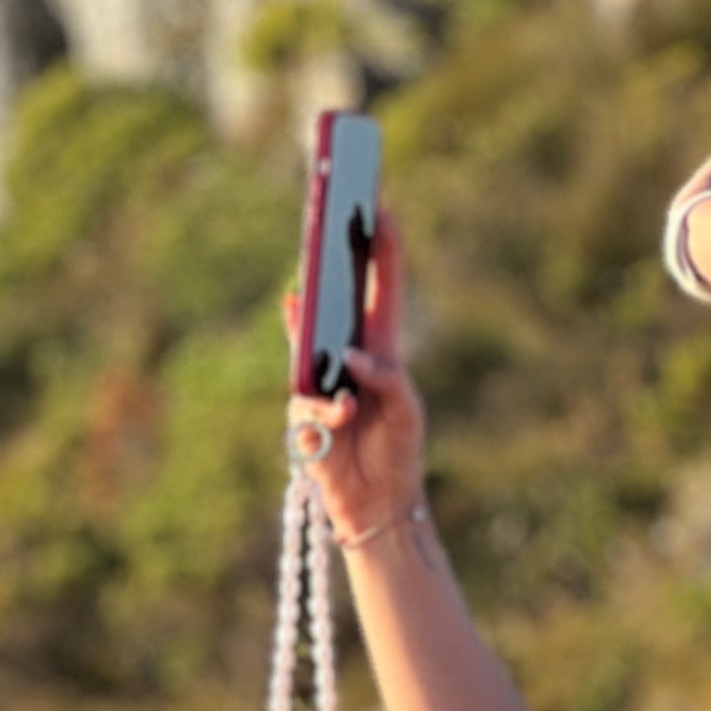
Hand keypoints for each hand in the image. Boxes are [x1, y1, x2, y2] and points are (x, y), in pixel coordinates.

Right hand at [286, 209, 426, 550]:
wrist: (378, 505)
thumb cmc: (398, 454)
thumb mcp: (406, 412)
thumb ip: (386, 380)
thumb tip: (350, 359)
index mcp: (382, 346)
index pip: (380, 286)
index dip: (380, 246)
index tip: (378, 205)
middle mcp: (348, 355)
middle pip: (333, 297)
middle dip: (328, 258)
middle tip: (325, 216)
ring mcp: (322, 381)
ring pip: (305, 339)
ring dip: (308, 324)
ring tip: (304, 298)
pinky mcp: (306, 416)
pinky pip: (307, 401)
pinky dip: (326, 409)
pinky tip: (342, 414)